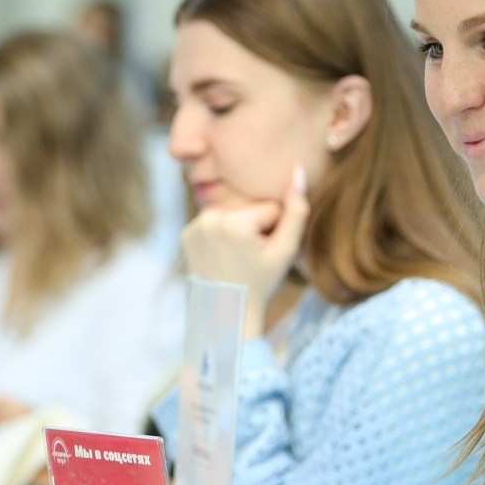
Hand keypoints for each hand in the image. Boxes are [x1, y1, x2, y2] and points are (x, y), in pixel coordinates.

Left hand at [181, 166, 309, 337]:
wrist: (227, 313)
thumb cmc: (261, 284)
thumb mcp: (286, 250)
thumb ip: (297, 210)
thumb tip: (298, 170)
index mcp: (233, 222)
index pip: (270, 208)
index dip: (276, 230)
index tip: (266, 254)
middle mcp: (208, 218)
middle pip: (249, 209)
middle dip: (257, 229)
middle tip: (252, 258)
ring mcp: (194, 226)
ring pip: (233, 215)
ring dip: (241, 230)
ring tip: (239, 258)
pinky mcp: (186, 233)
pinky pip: (215, 223)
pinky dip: (222, 235)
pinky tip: (224, 256)